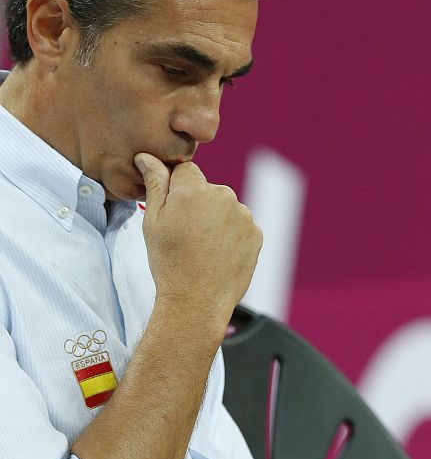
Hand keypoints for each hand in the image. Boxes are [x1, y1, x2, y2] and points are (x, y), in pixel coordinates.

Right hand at [134, 153, 261, 326]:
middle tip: (186, 235)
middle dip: (198, 205)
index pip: (185, 171)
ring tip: (203, 248)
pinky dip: (232, 236)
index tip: (173, 212)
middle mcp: (222, 196)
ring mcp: (243, 215)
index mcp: (193, 190)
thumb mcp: (153, 222)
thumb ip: (155, 184)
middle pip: (208, 190)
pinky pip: (241, 226)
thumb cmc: (169, 263)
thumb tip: (147, 157)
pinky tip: (218, 255)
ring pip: (226, 208)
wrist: (197, 301)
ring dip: (216, 220)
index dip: (176, 190)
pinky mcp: (256, 233)